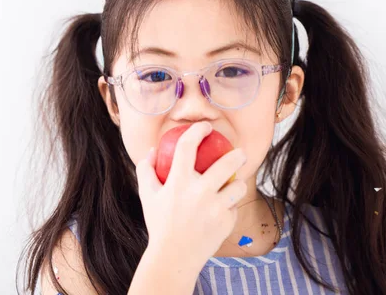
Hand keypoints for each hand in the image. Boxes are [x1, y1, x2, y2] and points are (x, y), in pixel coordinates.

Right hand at [135, 121, 247, 267]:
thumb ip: (146, 169)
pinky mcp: (226, 222)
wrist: (174, 257)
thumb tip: (151, 149)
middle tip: (239, 153)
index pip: (188, 146)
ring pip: (238, 185)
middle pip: (227, 163)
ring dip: (237, 183)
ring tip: (233, 184)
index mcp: (178, 182)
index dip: (198, 131)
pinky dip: (228, 207)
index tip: (206, 127)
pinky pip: (234, 208)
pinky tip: (221, 211)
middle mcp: (199, 192)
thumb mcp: (146, 195)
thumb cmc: (158, 223)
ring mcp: (215, 208)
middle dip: (237, 155)